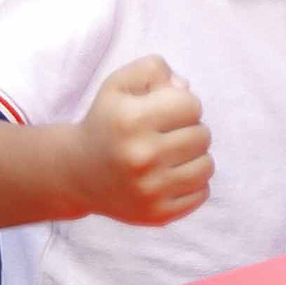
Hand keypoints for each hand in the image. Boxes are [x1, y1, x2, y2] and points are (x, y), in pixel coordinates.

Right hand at [71, 56, 211, 225]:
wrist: (78, 173)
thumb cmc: (107, 122)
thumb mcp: (119, 84)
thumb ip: (153, 70)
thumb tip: (185, 88)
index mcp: (131, 120)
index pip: (192, 105)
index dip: (181, 103)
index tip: (163, 111)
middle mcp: (140, 157)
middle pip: (203, 135)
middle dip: (189, 129)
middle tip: (165, 135)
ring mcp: (150, 190)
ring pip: (207, 165)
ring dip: (194, 157)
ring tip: (170, 154)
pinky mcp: (158, 214)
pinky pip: (203, 193)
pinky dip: (192, 183)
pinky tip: (170, 176)